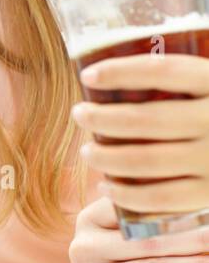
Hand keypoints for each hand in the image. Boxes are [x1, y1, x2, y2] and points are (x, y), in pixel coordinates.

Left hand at [72, 53, 208, 213]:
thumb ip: (182, 79)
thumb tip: (117, 64)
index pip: (163, 71)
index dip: (121, 71)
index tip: (87, 75)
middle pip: (146, 120)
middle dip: (102, 119)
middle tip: (79, 115)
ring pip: (145, 160)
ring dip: (106, 157)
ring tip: (87, 152)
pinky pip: (160, 197)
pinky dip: (127, 194)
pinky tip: (108, 187)